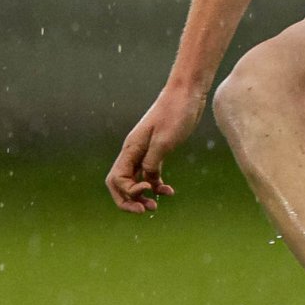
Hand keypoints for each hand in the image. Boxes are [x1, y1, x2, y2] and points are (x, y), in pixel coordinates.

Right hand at [105, 86, 204, 211]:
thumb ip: (151, 162)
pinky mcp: (158, 151)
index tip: (147, 191)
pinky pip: (150, 175)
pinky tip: (169, 192)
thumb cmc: (176, 113)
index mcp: (131, 148)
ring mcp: (145, 152)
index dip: (128, 192)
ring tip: (156, 206)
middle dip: (128, 200)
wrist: (187, 93)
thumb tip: (145, 179)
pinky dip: (156, 186)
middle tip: (145, 211)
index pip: (116, 179)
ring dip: (142, 196)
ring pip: (135, 181)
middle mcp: (134, 151)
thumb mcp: (164, 141)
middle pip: (120, 183)